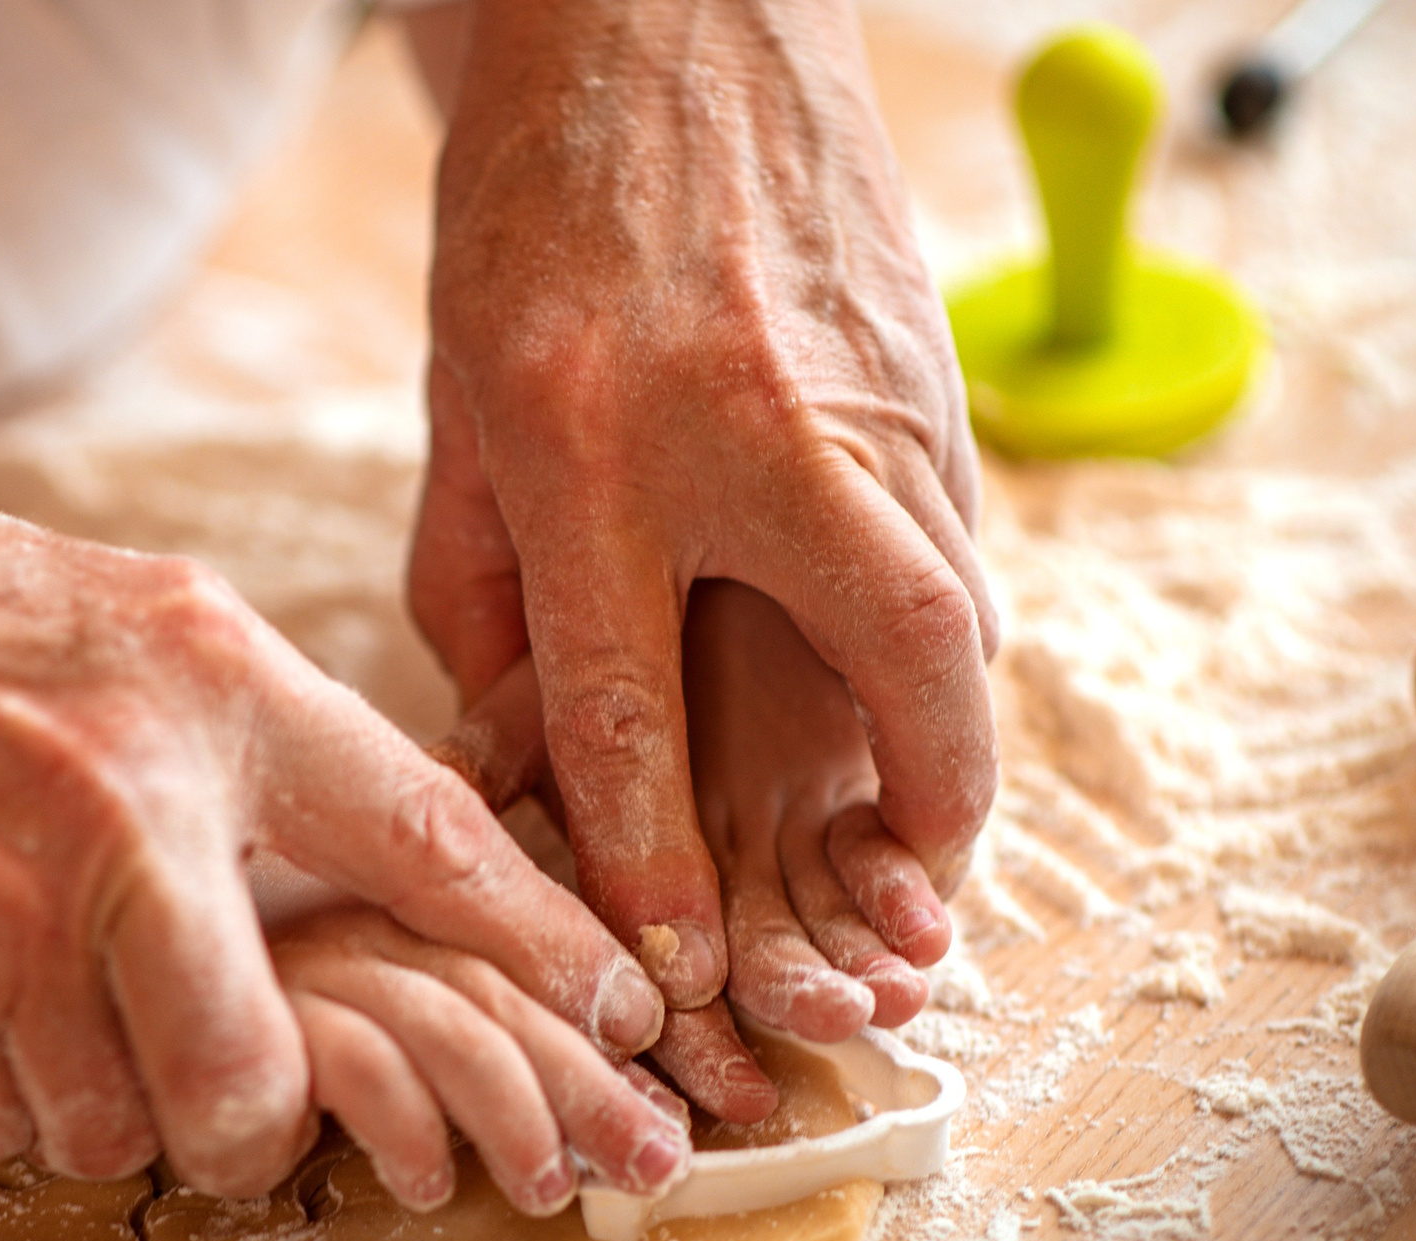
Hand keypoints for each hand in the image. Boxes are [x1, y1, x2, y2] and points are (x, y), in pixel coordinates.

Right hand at [0, 455, 670, 1198]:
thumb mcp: (107, 618)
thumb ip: (246, 733)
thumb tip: (367, 874)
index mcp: (206, 676)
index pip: (431, 832)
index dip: (542, 947)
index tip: (628, 1017)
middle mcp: (135, 794)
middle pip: (258, 1083)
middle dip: (231, 1120)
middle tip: (188, 1078)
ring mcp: (17, 902)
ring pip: (117, 1126)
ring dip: (70, 1089)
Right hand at [270, 903, 689, 1213]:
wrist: (85, 1059)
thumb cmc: (256, 1068)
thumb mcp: (372, 1054)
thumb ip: (459, 1055)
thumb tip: (605, 1112)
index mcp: (391, 907)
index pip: (520, 959)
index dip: (599, 1035)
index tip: (664, 1106)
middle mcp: (350, 914)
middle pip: (498, 986)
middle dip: (589, 1086)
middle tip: (656, 1163)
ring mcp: (298, 954)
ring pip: (445, 1021)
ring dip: (514, 1115)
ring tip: (548, 1189)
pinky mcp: (249, 1012)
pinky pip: (356, 1063)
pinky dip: (407, 1130)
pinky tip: (428, 1183)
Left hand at [406, 0, 995, 1032]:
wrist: (666, 10)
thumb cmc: (532, 203)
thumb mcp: (457, 388)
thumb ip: (480, 575)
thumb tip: (521, 738)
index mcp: (589, 440)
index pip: (624, 704)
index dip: (649, 863)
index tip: (673, 970)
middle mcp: (753, 423)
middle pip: (890, 658)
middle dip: (921, 813)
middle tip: (910, 908)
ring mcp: (866, 388)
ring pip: (958, 604)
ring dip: (956, 736)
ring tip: (924, 827)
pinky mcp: (931, 366)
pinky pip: (958, 538)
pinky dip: (948, 631)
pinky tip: (914, 681)